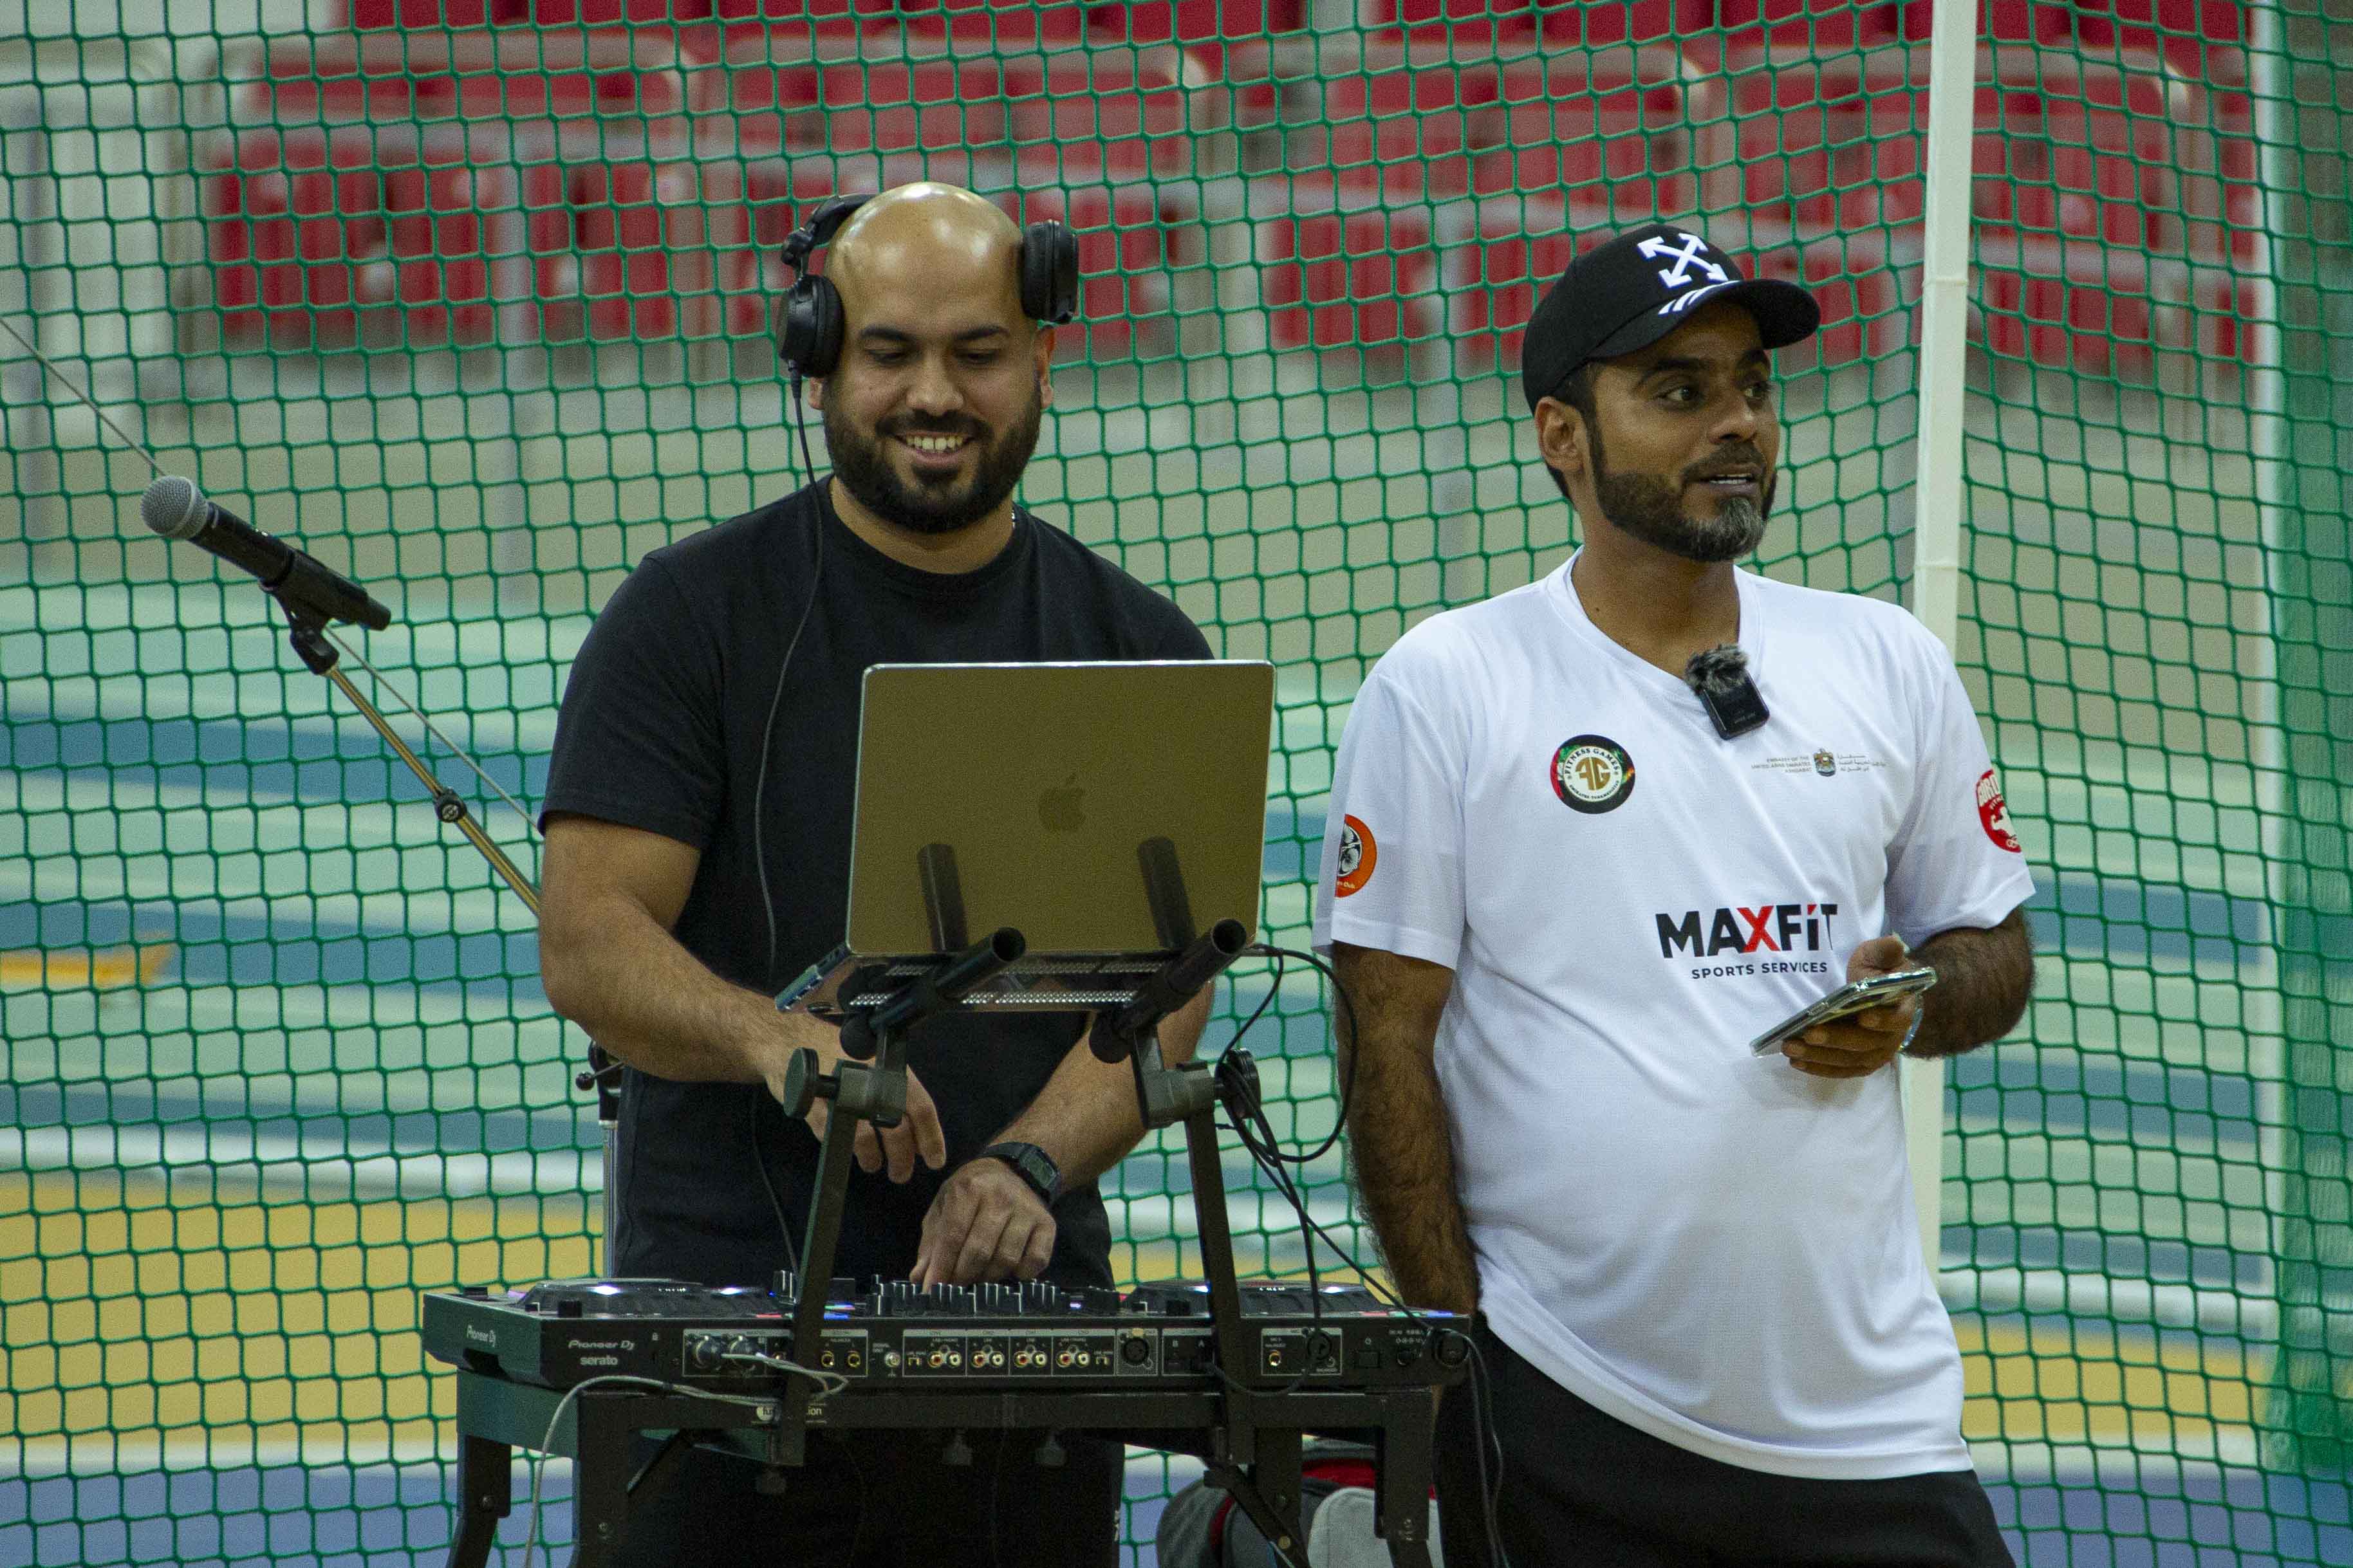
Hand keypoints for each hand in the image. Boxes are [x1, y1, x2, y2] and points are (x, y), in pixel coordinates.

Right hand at [753, 1012, 947, 1182]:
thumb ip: (893, 1094)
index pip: (920, 1107)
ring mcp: (841, 1094)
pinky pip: (835, 1137)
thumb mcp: (870, 1065)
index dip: (931, 1138)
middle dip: (902, 1158)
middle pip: (896, 1130)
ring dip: (872, 1158)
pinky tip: (846, 1148)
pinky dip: (843, 1147)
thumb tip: (917, 1135)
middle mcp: (870, 1080)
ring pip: (866, 1139)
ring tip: (872, 1165)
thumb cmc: (836, 1053)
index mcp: (889, 1068)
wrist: (788, 1040)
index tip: (935, 1161)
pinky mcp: (815, 1107)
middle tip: (900, 1174)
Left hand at [910, 1156, 1055, 1286]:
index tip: (932, 1290)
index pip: (953, 1236)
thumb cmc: (973, 1191)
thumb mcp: (945, 1205)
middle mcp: (1000, 1198)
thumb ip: (931, 1241)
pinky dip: (1021, 1274)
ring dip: (988, 1277)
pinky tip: (1010, 1270)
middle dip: (962, 1276)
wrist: (1014, 1169)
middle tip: (955, 1286)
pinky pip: (1036, 1260)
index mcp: (970, 1188)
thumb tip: (919, 1277)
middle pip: (979, 1251)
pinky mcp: (1047, 1224)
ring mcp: (1027, 1211)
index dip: (941, 1267)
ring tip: (979, 1276)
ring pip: (1006, 1259)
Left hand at [1778, 934, 1923, 1080]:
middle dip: (1835, 1039)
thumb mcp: (1879, 957)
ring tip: (1791, 1047)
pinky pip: (1840, 1070)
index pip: (1897, 1020)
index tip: (1863, 1017)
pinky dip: (1818, 1068)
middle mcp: (1892, 1038)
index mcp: (1902, 1010)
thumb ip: (1884, 951)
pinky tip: (1797, 1062)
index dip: (1883, 1020)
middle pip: (1865, 1044)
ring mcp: (1875, 1054)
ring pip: (1848, 1060)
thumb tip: (1894, 942)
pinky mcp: (1859, 1064)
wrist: (1876, 995)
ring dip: (1819, 1056)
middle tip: (1808, 1032)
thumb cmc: (1877, 974)